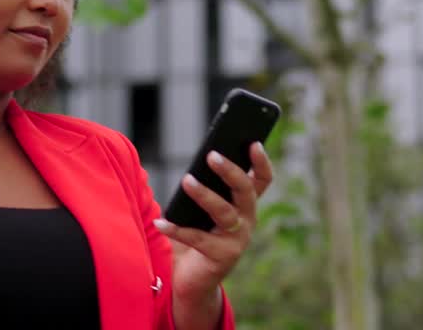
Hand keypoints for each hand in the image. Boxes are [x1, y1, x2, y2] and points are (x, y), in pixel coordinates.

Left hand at [153, 142, 274, 307]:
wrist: (191, 280)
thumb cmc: (195, 237)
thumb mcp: (199, 210)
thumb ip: (201, 190)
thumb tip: (192, 169)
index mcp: (244, 205)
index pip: (262, 180)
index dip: (261, 161)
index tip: (253, 142)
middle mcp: (247, 221)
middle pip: (245, 191)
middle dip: (230, 171)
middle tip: (211, 156)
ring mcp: (237, 240)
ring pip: (225, 212)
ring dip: (204, 195)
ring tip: (186, 180)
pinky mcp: (222, 258)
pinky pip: (198, 238)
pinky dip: (177, 229)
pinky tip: (161, 222)